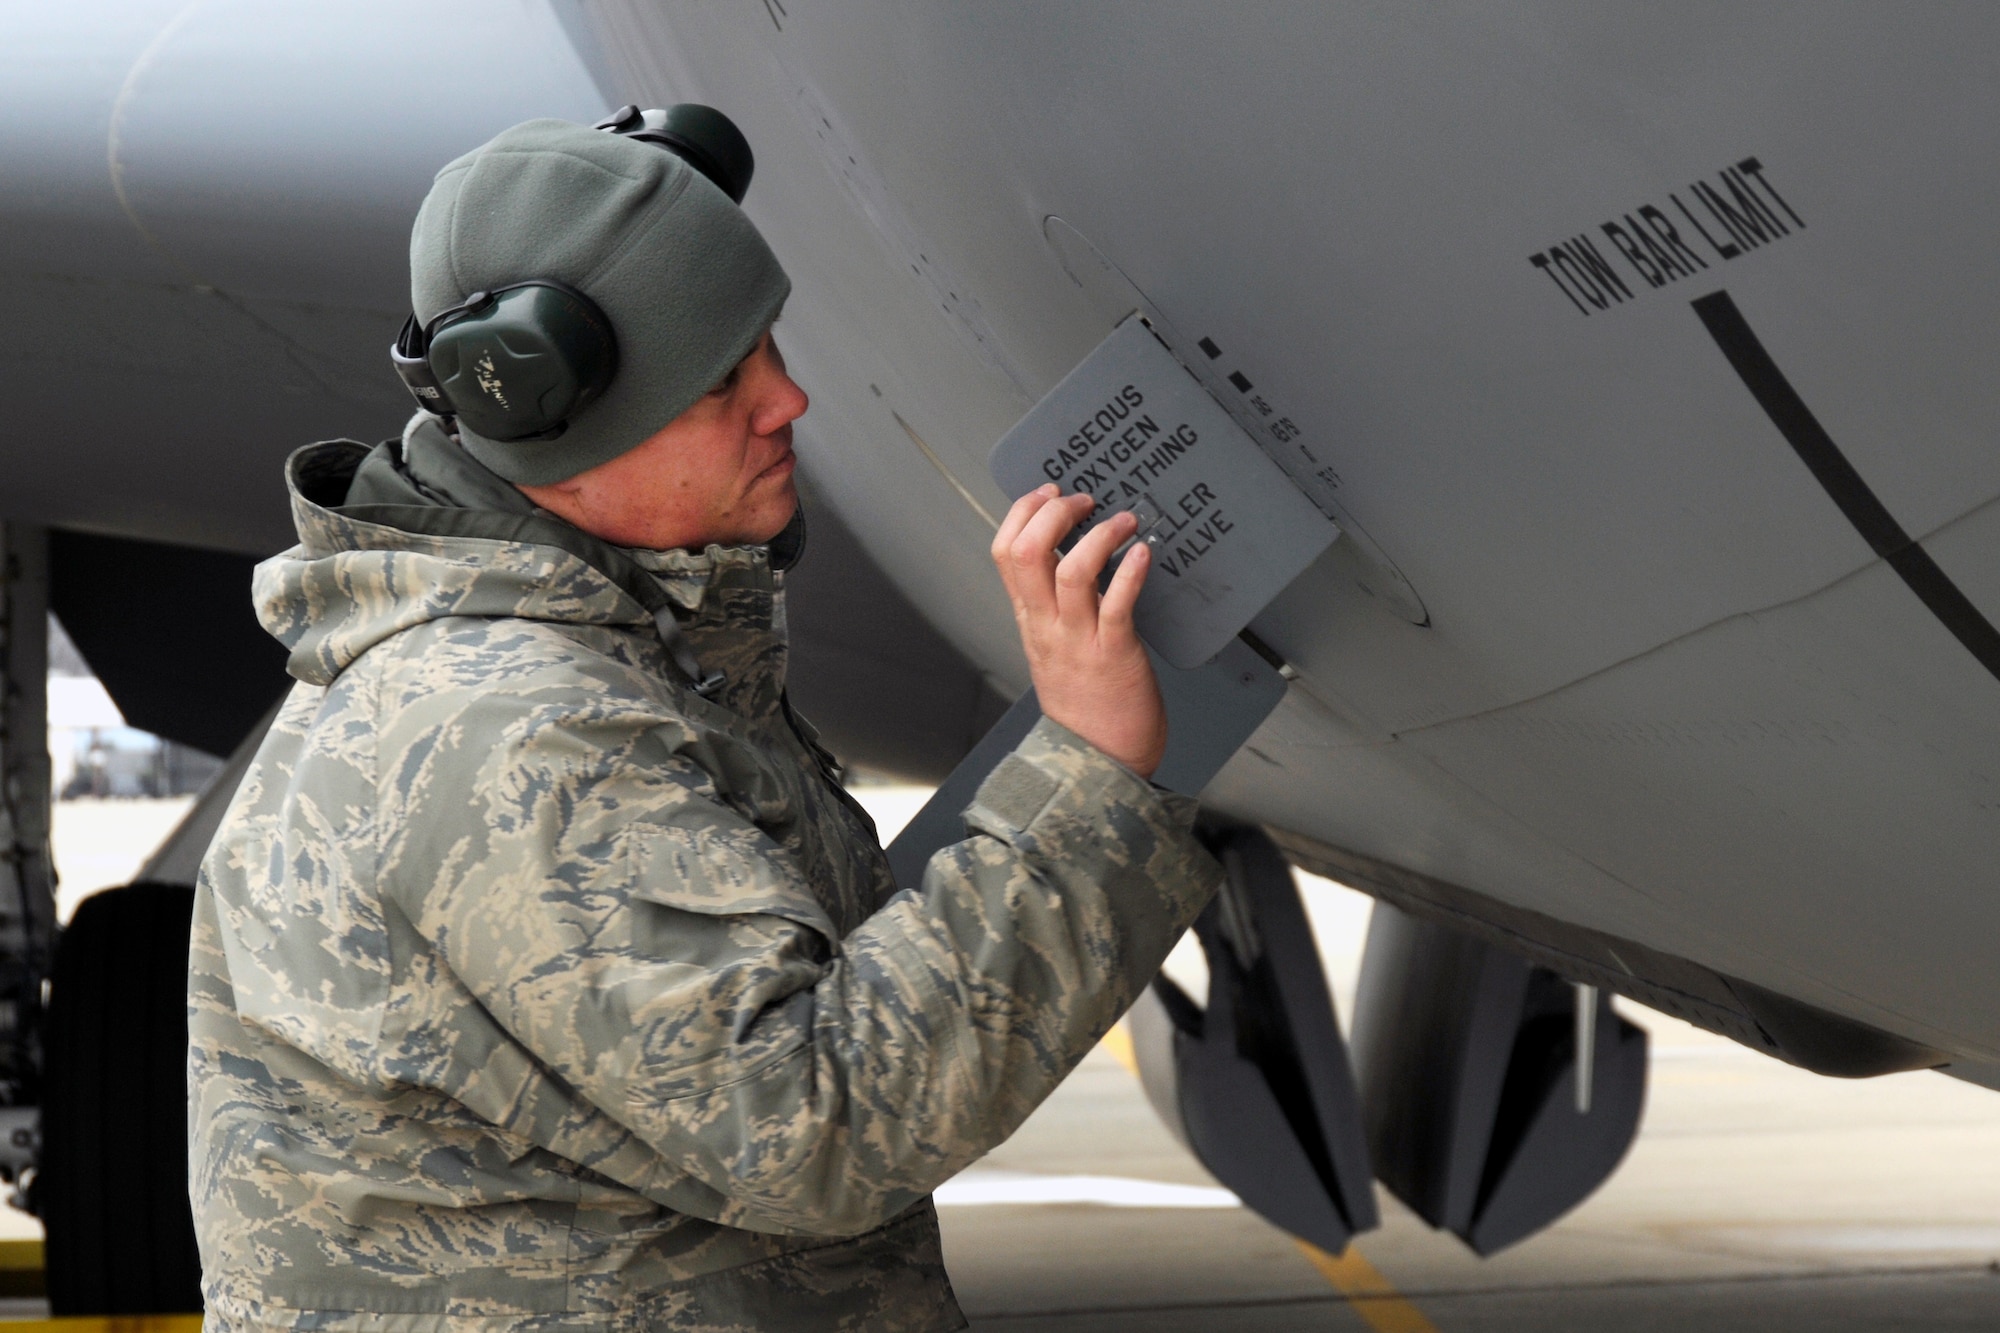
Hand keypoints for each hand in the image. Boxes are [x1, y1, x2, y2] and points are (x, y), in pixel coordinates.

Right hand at [991, 485, 1165, 777]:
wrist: (1098, 764)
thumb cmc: (1086, 706)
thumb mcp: (1053, 651)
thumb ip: (1054, 609)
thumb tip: (1070, 560)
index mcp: (1030, 621)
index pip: (1005, 553)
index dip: (1023, 513)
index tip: (1048, 494)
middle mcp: (1047, 626)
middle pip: (1027, 553)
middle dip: (1052, 513)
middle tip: (1083, 500)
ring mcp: (1078, 641)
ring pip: (1069, 572)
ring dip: (1097, 535)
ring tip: (1122, 521)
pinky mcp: (1115, 655)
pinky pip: (1117, 604)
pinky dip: (1130, 572)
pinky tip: (1143, 553)